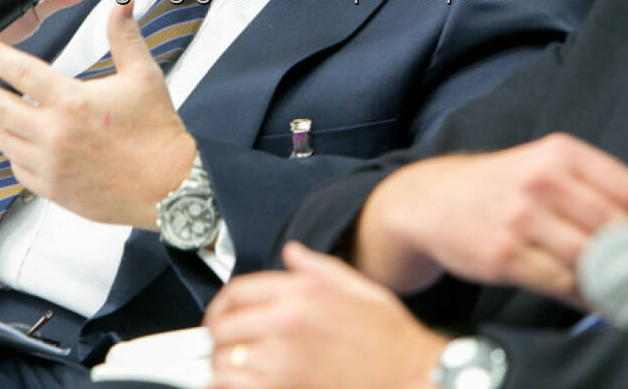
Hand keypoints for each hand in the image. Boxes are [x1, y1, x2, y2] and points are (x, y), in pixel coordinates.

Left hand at [0, 0, 197, 228]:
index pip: (21, 71)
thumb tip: (120, 1)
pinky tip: (12, 142)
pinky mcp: (53, 189)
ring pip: (3, 140)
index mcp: (73, 102)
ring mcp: (50, 166)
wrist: (169, 188)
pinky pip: (18, 167)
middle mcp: (54, 135)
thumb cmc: (159, 133)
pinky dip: (11, 152)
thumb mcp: (143, 76)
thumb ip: (124, 36)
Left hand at [204, 241, 447, 388]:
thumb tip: (292, 252)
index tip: (221, 315)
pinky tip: (237, 384)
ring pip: (225, 362)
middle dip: (216, 335)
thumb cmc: (389, 336)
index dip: (221, 304)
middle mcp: (287, 323)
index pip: (237, 291)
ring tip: (229, 366)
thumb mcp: (356, 287)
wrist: (411, 374)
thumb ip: (317, 267)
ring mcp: (284, 362)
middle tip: (220, 342)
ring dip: (222, 364)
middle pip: (223, 326)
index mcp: (302, 292)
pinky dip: (229, 387)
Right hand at [356, 133, 627, 304]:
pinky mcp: (506, 256)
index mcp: (558, 154)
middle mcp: (541, 182)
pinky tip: (602, 301)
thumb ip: (603, 179)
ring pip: (591, 259)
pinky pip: (562, 284)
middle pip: (615, 226)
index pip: (626, 187)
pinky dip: (589, 298)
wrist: (431, 200)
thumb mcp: (546, 164)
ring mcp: (522, 220)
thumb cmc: (498, 185)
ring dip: (622, 281)